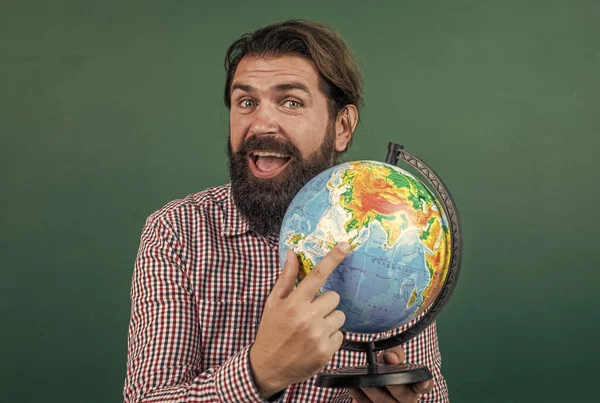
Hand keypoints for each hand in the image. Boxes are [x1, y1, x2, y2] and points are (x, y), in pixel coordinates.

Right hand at [249, 243, 351, 397]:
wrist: (267, 366)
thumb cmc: (271, 331)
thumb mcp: (273, 303)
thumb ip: (286, 278)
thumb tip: (292, 254)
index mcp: (294, 303)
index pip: (317, 275)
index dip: (333, 258)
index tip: (346, 245)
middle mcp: (307, 317)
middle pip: (334, 296)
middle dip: (325, 302)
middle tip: (312, 312)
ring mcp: (318, 335)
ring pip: (339, 316)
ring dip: (330, 320)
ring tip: (313, 328)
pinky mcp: (326, 351)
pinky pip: (340, 335)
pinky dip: (331, 337)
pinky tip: (316, 341)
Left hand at [348, 345, 433, 402]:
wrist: (376, 386)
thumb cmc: (387, 371)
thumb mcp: (392, 360)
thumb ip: (395, 354)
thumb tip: (390, 357)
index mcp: (414, 385)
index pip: (425, 385)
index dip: (425, 384)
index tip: (422, 381)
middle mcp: (407, 399)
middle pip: (402, 394)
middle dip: (389, 383)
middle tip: (376, 374)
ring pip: (383, 402)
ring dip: (371, 390)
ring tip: (361, 381)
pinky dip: (359, 396)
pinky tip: (353, 387)